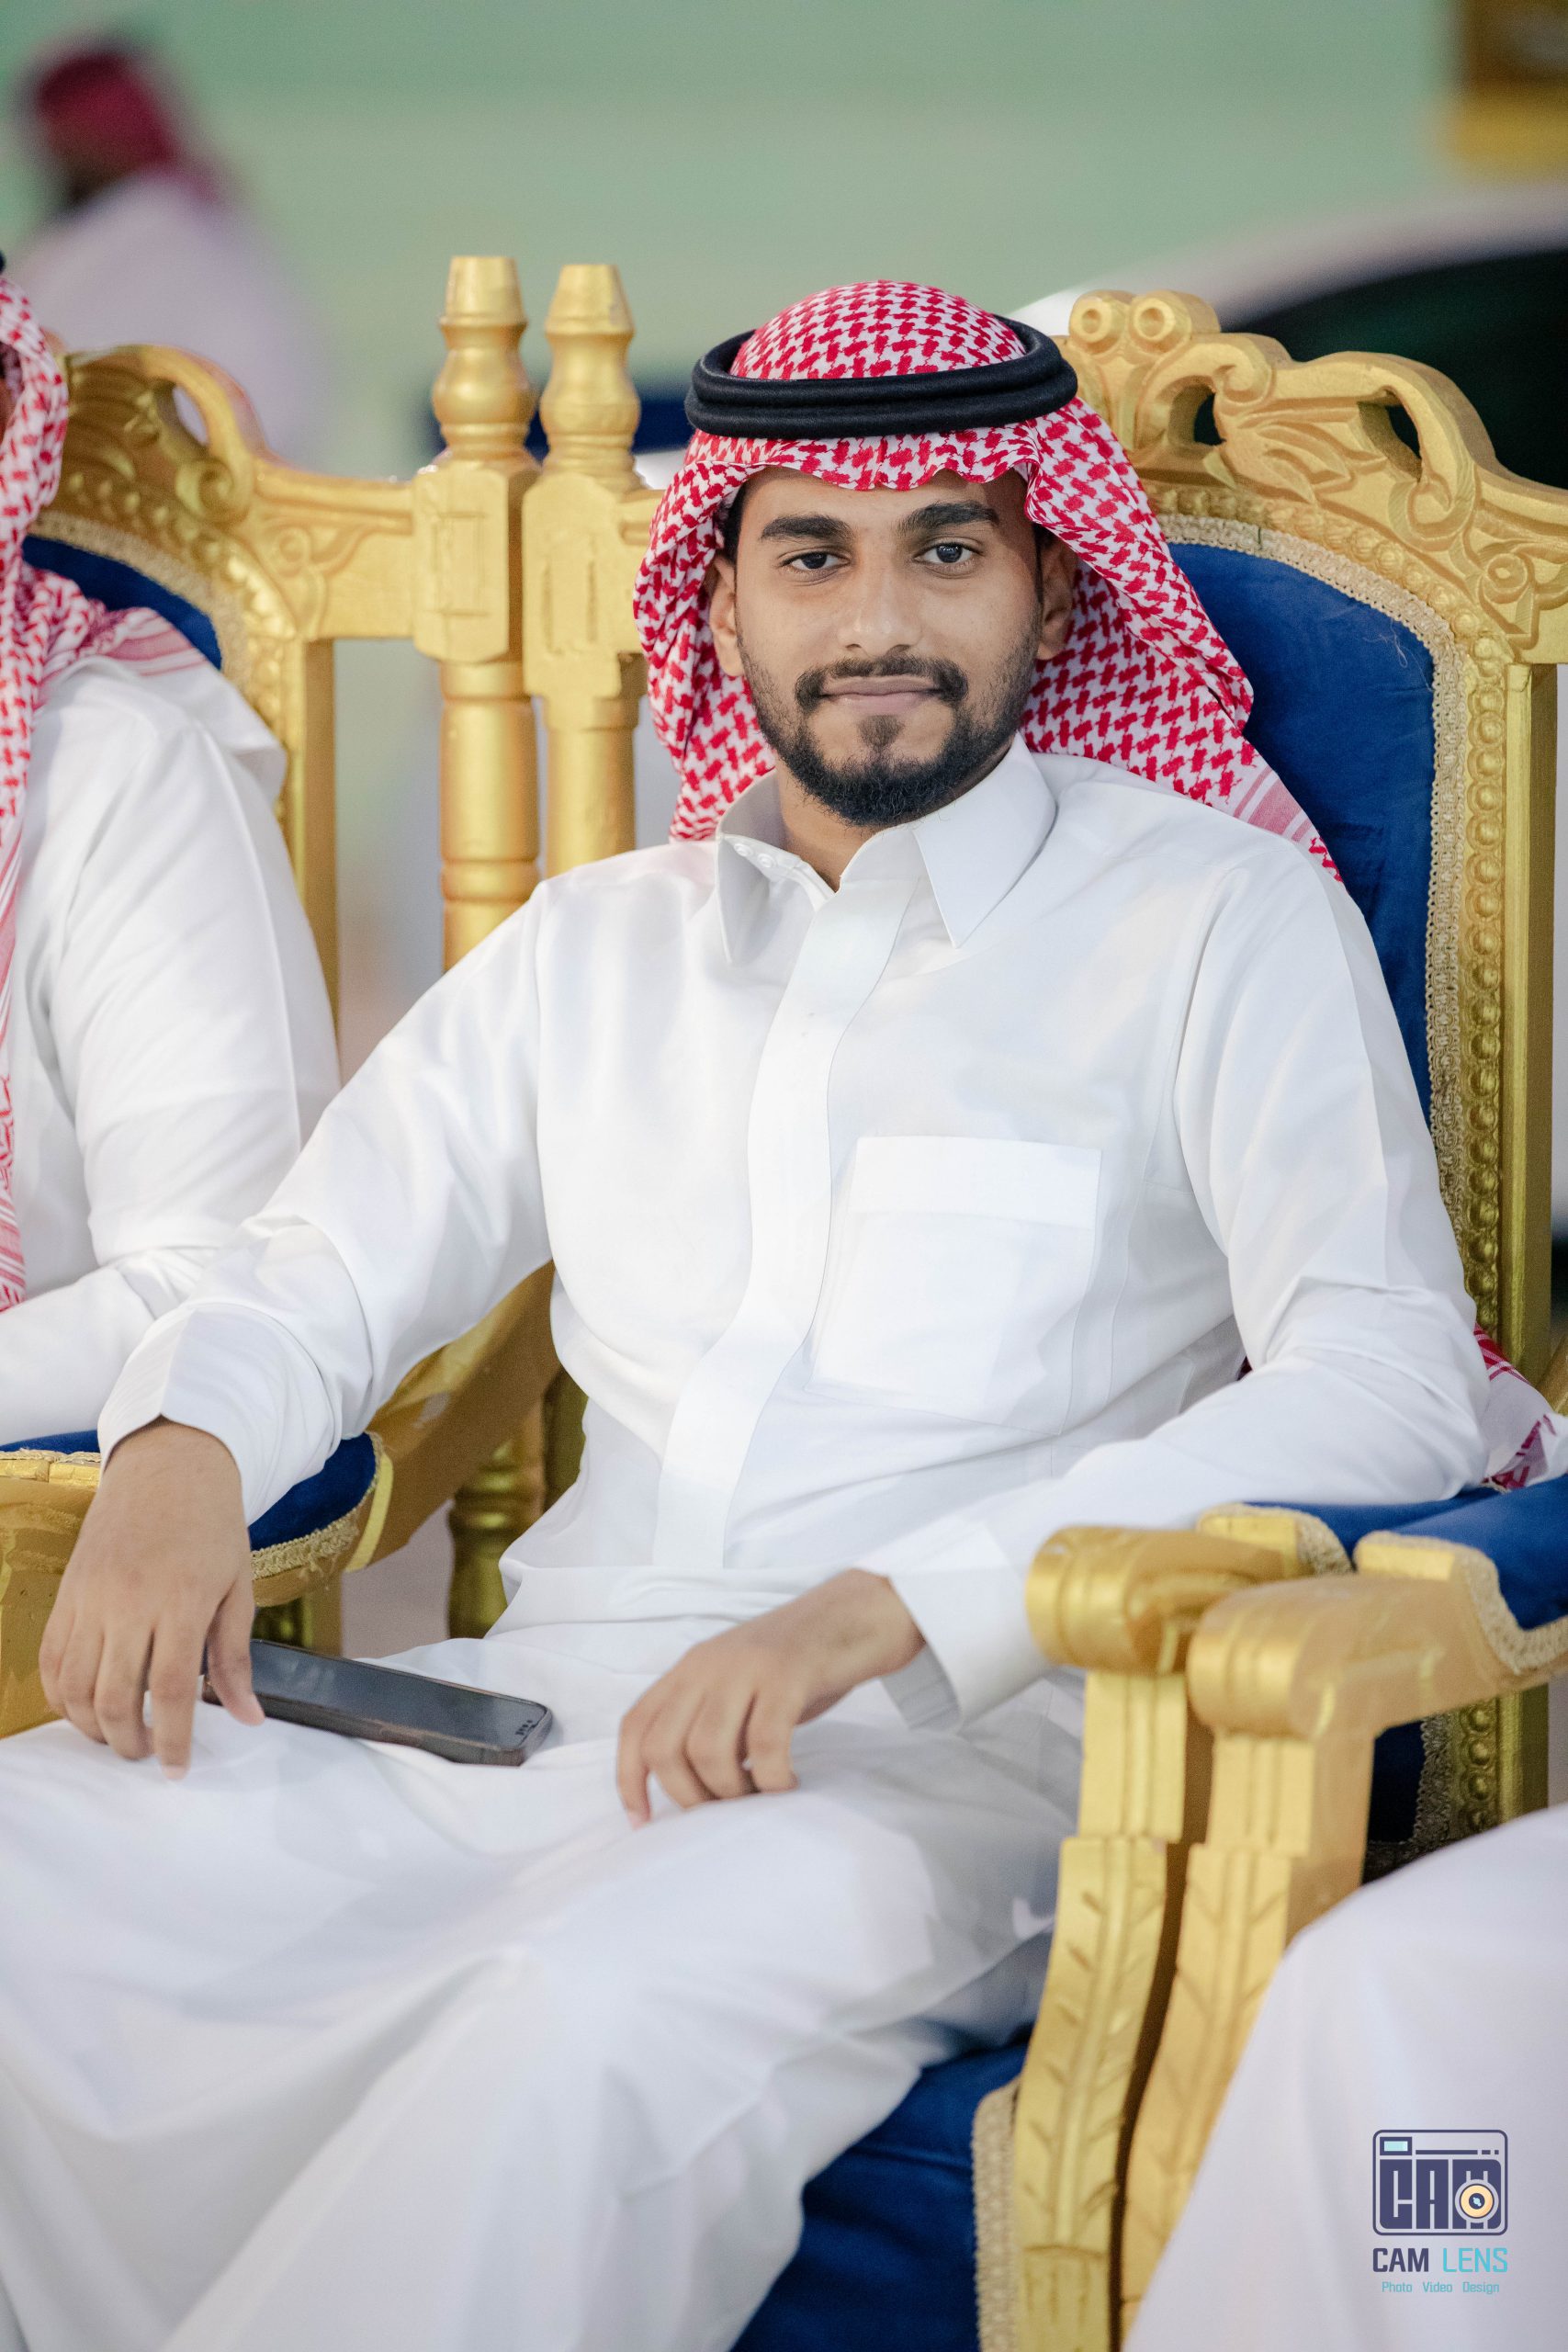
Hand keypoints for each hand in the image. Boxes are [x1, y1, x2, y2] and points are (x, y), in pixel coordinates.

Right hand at [39, 1420, 260, 1776]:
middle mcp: (130, 1603)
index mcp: (182, 1602)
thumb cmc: (214, 1527)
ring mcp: (91, 1598)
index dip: (171, 1740)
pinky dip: (60, 1694)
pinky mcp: (68, 1593)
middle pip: (115, 1697)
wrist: (169, 1467)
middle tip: (146, 1755)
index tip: (177, 1769)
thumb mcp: (239, 1588)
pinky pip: (52, 1657)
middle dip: (129, 1742)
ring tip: (116, 1736)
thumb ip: (236, 1658)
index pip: (168, 1690)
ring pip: (75, 1685)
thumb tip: (249, 1718)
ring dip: (91, 1725)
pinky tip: (82, 1707)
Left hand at [615, 1569, 922, 1823]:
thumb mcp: (742, 1686)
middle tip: (725, 1808)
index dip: (628, 1778)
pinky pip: (765, 1743)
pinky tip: (788, 1783)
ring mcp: (746, 1667)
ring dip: (731, 1791)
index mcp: (690, 1668)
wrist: (858, 1613)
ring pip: (708, 1750)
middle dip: (687, 1794)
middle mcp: (708, 1665)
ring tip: (760, 1794)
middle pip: (665, 1747)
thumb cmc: (802, 1662)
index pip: (635, 1726)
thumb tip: (692, 1787)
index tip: (642, 1821)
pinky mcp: (787, 1675)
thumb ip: (711, 1723)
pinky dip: (772, 1777)